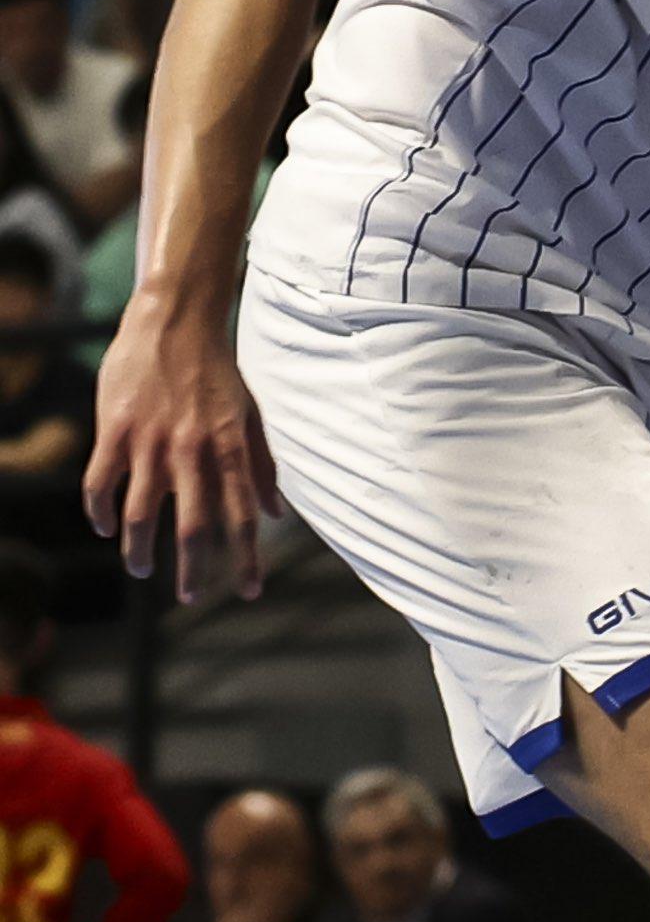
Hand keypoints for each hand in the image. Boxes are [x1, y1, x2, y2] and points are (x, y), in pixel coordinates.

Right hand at [85, 296, 281, 603]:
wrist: (173, 324)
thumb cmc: (217, 372)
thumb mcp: (252, 416)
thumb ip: (262, 466)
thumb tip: (277, 513)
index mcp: (231, 450)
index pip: (243, 517)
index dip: (248, 558)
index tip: (252, 590)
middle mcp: (192, 452)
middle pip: (193, 526)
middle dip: (194, 570)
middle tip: (192, 597)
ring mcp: (150, 443)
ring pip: (142, 514)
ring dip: (140, 551)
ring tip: (142, 571)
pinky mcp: (114, 431)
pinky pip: (101, 483)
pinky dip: (100, 513)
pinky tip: (106, 529)